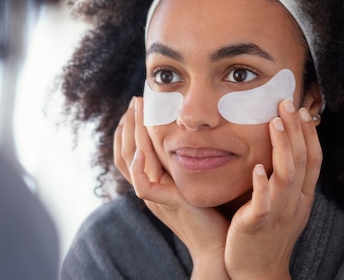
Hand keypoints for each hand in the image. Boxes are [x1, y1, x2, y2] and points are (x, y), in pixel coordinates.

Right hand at [113, 97, 230, 279]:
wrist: (218, 241)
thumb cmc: (211, 210)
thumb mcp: (193, 178)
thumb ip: (186, 160)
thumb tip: (192, 133)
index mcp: (154, 180)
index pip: (131, 151)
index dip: (130, 128)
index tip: (137, 105)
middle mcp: (150, 186)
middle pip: (126, 152)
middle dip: (129, 124)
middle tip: (134, 101)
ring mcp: (155, 196)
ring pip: (130, 162)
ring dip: (131, 134)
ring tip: (136, 111)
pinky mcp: (165, 204)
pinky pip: (142, 186)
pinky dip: (138, 168)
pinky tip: (143, 150)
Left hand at [224, 101, 322, 279]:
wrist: (258, 272)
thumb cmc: (266, 235)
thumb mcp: (284, 205)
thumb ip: (284, 180)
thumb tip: (283, 151)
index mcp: (301, 197)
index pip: (312, 160)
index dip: (309, 134)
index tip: (301, 111)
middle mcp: (294, 202)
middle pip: (302, 160)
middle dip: (296, 130)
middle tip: (287, 103)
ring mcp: (278, 212)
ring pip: (286, 176)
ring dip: (282, 148)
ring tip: (274, 123)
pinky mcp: (257, 223)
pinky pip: (262, 202)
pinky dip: (261, 184)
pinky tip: (256, 167)